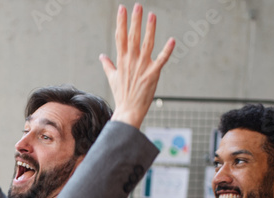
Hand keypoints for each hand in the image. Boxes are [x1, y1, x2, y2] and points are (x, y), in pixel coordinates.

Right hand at [101, 4, 174, 128]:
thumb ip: (108, 65)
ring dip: (150, 29)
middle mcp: (131, 61)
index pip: (120, 37)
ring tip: (152, 15)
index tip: (122, 9)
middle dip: (135, 20)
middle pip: (132, 37)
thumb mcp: (112, 78)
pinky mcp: (152, 74)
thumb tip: (102, 56)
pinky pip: (161, 60)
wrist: (128, 111)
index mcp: (121, 60)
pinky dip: (167, 51)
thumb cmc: (121, 95)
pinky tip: (172, 40)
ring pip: (146, 44)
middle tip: (137, 6)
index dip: (121, 22)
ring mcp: (142, 67)